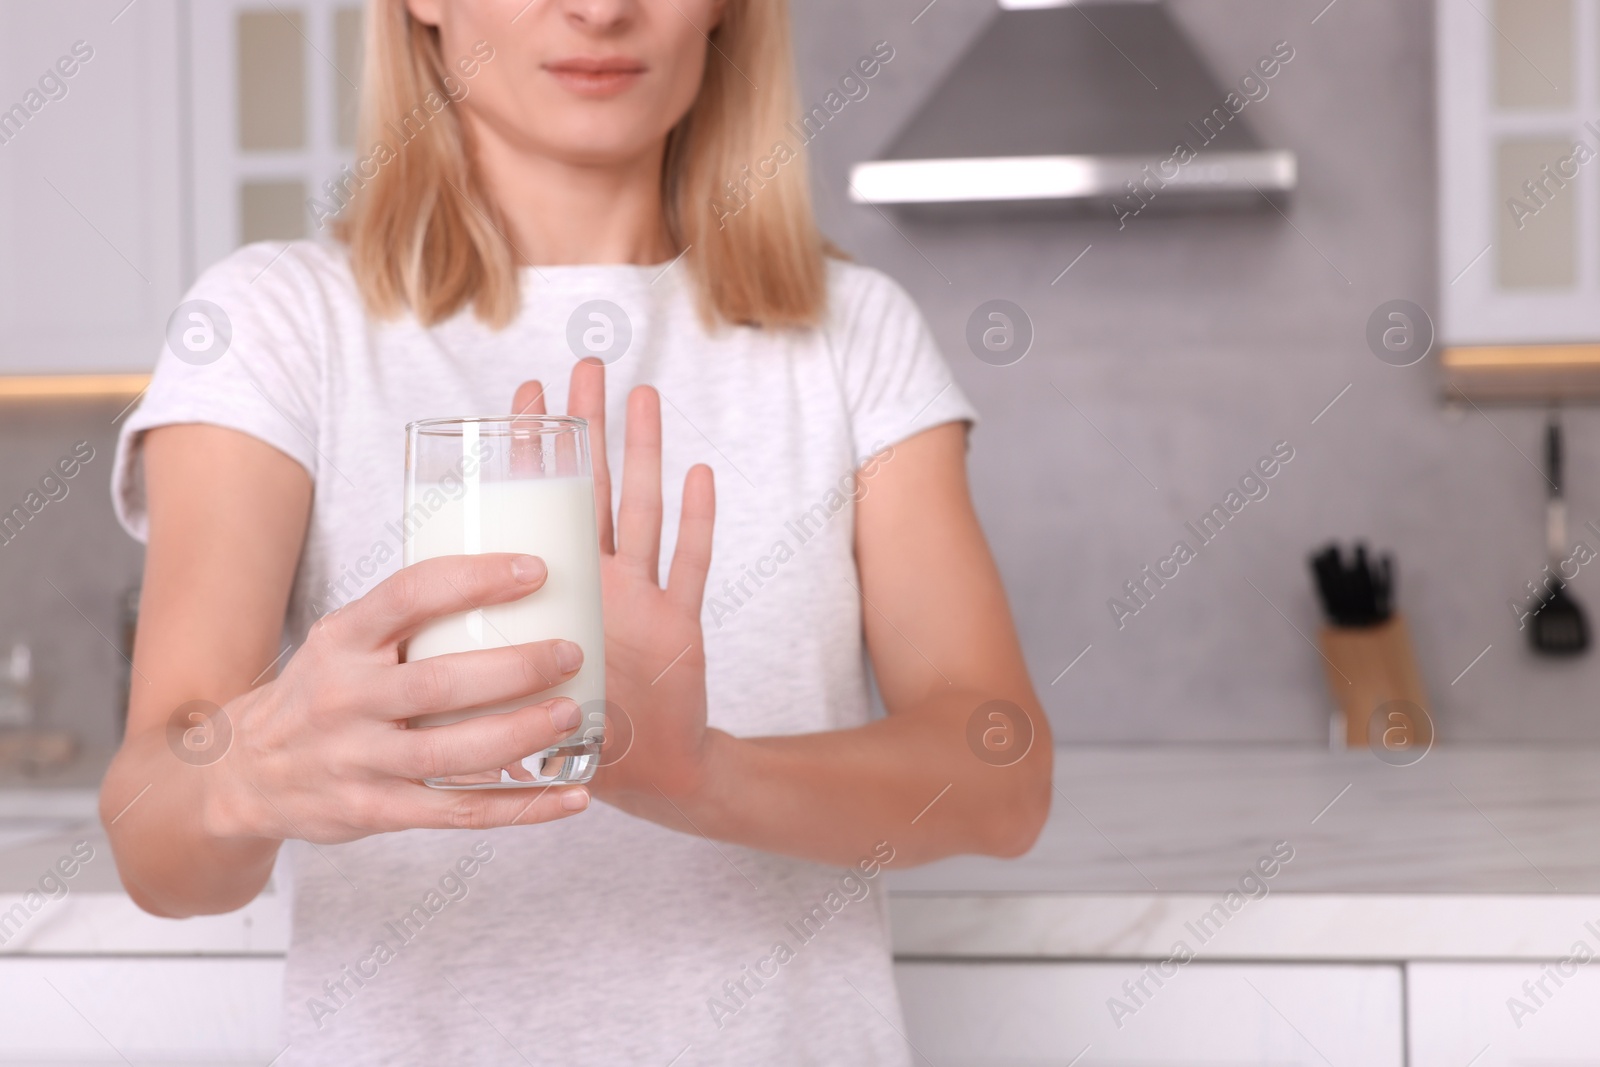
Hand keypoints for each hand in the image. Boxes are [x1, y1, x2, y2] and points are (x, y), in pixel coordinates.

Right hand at [200, 554, 593, 842]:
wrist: (244, 774)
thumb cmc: (322, 693)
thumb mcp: (342, 641)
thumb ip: (406, 621)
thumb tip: (517, 588)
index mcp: (342, 640)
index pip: (410, 595)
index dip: (475, 579)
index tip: (536, 571)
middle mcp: (345, 699)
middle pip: (439, 683)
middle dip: (515, 669)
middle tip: (570, 653)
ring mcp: (358, 761)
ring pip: (452, 754)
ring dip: (521, 735)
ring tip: (573, 715)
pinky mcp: (376, 811)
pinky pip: (459, 813)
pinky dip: (522, 807)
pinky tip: (572, 796)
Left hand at [512, 361, 716, 814]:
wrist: (649, 771)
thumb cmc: (577, 735)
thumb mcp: (518, 697)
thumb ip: (488, 671)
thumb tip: (421, 642)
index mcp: (557, 590)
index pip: (541, 505)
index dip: (535, 453)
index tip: (525, 396)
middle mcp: (600, 581)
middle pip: (596, 488)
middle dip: (590, 428)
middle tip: (586, 368)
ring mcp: (643, 595)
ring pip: (644, 510)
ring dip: (644, 453)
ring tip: (642, 395)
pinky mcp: (680, 622)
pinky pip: (689, 564)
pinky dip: (697, 521)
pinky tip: (700, 474)